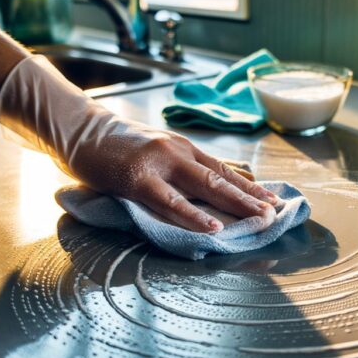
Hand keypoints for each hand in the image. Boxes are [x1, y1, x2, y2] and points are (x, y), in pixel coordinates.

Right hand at [67, 119, 277, 232]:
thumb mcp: (160, 150)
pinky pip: (170, 201)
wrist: (81, 130)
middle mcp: (179, 153)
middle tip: (276, 213)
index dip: (251, 186)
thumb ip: (185, 165)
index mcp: (185, 149)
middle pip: (222, 178)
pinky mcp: (138, 179)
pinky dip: (193, 215)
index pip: (225, 169)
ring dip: (235, 204)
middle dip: (251, 197)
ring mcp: (160, 164)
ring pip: (205, 186)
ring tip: (258, 219)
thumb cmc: (120, 146)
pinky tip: (212, 227)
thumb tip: (213, 181)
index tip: (274, 200)